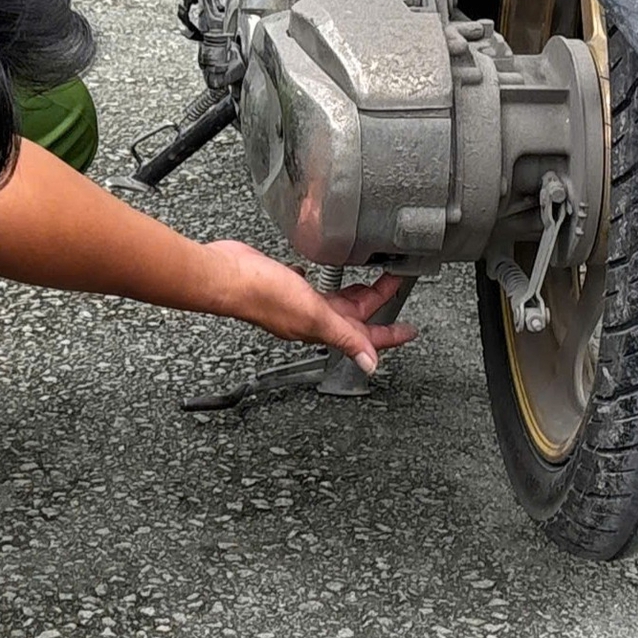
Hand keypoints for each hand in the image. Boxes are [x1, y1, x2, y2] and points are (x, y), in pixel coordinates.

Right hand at [205, 241, 416, 375]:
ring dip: (356, 293)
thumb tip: (371, 365)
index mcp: (322, 328)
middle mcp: (312, 318)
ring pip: (336, 302)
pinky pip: (313, 287)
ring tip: (373, 280)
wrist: (227, 276)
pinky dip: (325, 281)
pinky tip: (326, 272)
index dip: (390, 335)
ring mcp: (299, 302)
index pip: (365, 338)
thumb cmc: (262, 295)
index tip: (410, 330)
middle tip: (397, 286)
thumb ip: (345, 336)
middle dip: (378, 305)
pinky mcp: (287, 284)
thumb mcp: (314, 314)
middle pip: (355, 317)